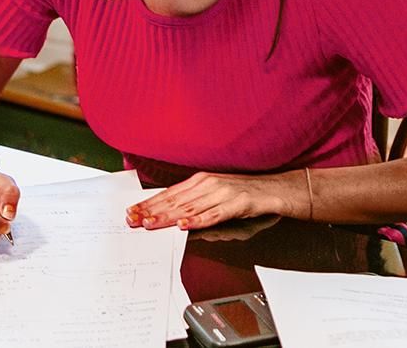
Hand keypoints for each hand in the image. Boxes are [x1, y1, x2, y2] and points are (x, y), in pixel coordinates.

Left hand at [125, 171, 294, 230]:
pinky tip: (184, 226)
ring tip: (150, 223)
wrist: (274, 189)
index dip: (149, 203)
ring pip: (189, 208)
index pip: (169, 193)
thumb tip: (172, 214)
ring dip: (167, 217)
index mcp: (200, 180)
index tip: (132, 211)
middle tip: (133, 219)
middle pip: (174, 200)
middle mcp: (208, 184)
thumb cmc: (244, 192)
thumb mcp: (214, 192)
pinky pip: (214, 215)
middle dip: (151, 211)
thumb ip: (194, 201)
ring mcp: (222, 193)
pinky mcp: (236, 204)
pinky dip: (198, 221)